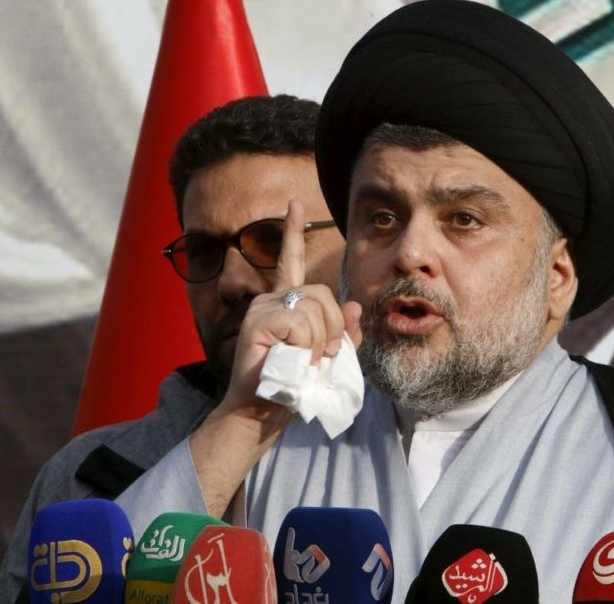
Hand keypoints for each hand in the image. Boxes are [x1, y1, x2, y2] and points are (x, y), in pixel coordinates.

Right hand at [221, 199, 361, 422]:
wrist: (265, 410)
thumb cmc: (295, 386)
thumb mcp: (329, 358)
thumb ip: (344, 332)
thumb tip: (354, 305)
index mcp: (286, 303)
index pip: (291, 261)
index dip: (293, 232)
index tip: (295, 204)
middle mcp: (271, 299)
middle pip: (322, 293)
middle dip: (332, 329)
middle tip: (321, 357)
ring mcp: (262, 308)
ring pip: (314, 310)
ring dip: (318, 343)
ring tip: (302, 362)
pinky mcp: (259, 321)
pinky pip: (301, 323)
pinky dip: (306, 347)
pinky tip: (290, 359)